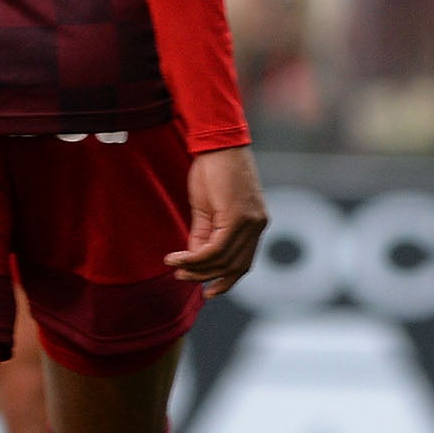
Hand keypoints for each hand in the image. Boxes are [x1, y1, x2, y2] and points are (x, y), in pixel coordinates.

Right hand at [167, 145, 267, 294]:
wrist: (216, 142)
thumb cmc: (213, 170)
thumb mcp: (208, 208)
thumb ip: (205, 234)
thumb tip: (195, 259)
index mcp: (256, 224)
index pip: (243, 262)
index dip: (226, 280)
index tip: (208, 290)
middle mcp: (258, 226)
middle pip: (234, 266)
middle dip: (206, 276)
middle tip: (182, 277)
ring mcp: (251, 222)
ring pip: (223, 260)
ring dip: (196, 268)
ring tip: (175, 267)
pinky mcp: (238, 217)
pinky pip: (215, 248)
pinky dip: (195, 257)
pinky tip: (178, 258)